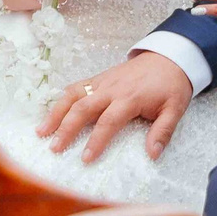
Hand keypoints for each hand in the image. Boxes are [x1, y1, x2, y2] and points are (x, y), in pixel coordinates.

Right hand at [38, 50, 193, 163]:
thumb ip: (163, 132)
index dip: (96, 141)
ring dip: (55, 113)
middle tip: (54, 148)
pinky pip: (76, 87)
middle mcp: (111, 89)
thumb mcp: (175, 109)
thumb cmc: (171, 86)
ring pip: (73, 95)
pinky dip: (61, 99)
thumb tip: (152, 154)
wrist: (170, 57)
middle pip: (83, 108)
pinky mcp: (99, 77)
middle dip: (66, 128)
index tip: (85, 158)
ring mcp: (102, 81)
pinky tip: (51, 113)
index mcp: (130, 98)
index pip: (108, 122)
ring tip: (41, 131)